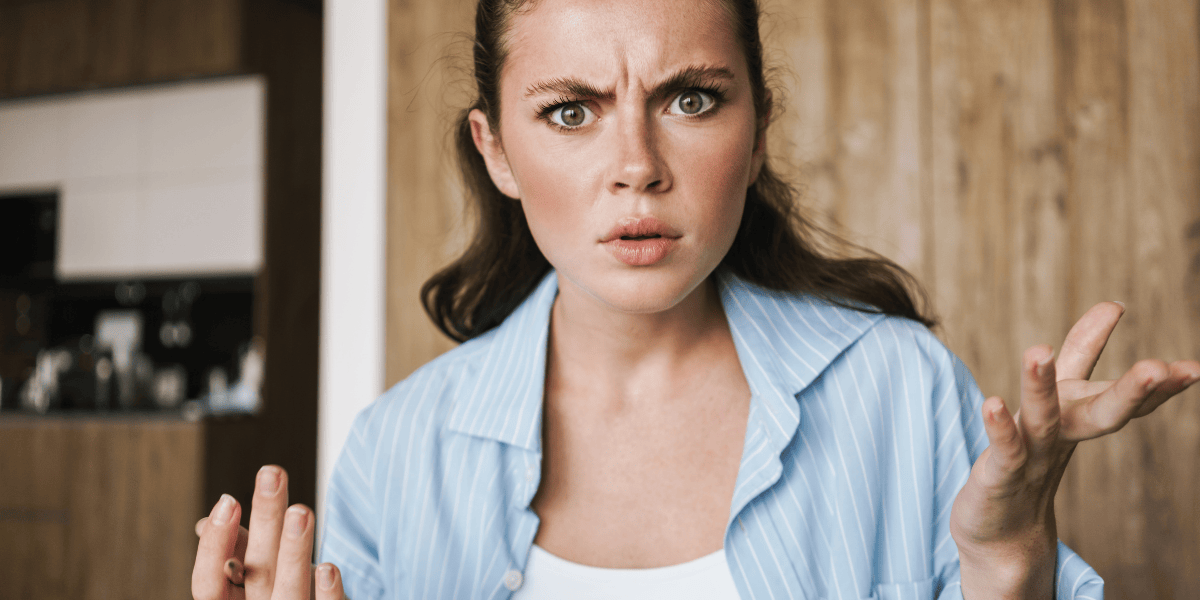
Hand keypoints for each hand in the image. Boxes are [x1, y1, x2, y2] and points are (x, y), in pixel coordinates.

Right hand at [192, 465, 346, 599]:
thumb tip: (204, 522)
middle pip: (257, 572)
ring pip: (289, 591)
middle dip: (265, 522)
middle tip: (272, 474)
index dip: (215, 544)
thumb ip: (238, 549)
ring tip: (301, 511)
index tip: (228, 500)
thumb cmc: (280, 592)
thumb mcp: (257, 573)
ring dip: (295, 551)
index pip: (209, 581)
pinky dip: (327, 593)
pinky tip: (329, 568)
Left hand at [950, 302, 1199, 597]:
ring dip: (1041, 387)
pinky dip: (1000, 428)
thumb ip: (1082, 355)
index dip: (1155, 386)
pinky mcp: (997, 475)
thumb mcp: (1058, 400)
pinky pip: (1001, 449)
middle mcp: (1059, 438)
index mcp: (1075, 419)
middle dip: (1131, 391)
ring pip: (1041, 419)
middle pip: (1100, 412)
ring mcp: (1029, 458)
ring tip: (1038, 350)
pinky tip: (992, 402)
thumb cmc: (1028, 458)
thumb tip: (1114, 304)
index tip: (1195, 371)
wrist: (998, 535)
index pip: (1118, 396)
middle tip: (1164, 369)